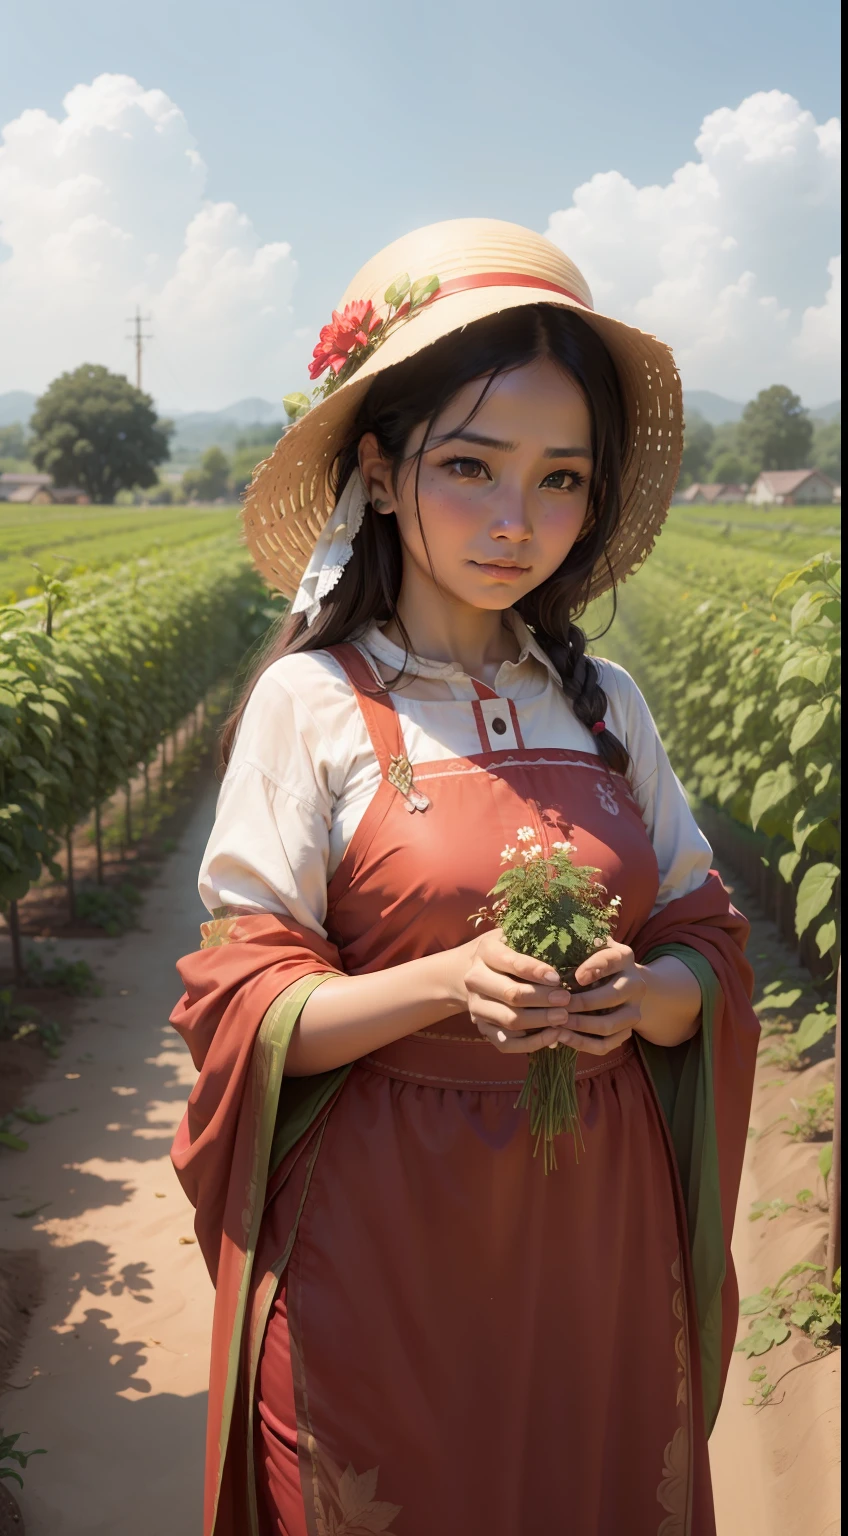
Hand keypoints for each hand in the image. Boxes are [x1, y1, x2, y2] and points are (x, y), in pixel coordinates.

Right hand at [457, 929, 572, 1053]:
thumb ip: (536, 939)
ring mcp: (477, 1006)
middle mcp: (475, 980)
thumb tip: (571, 944)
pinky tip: (553, 1035)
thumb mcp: (514, 936)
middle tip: (566, 999)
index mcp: (486, 952)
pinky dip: (531, 1043)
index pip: (511, 962)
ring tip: (564, 1017)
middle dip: (542, 999)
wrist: (473, 970)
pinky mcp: (482, 1028)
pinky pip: (506, 1043)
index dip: (535, 971)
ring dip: (540, 1021)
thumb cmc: (507, 950)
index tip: (557, 978)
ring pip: (510, 1020)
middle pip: (511, 994)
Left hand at [558, 941, 645, 1056]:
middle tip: (556, 1004)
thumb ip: (578, 942)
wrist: (621, 982)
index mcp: (624, 957)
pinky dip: (583, 1044)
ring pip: (610, 1024)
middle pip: (612, 996)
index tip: (577, 976)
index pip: (611, 960)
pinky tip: (563, 1037)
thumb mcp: (591, 946)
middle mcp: (635, 983)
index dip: (595, 968)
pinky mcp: (627, 1031)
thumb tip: (555, 938)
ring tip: (556, 1022)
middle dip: (581, 1003)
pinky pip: (607, 1044)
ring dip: (581, 1025)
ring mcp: (634, 1010)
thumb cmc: (594, 960)